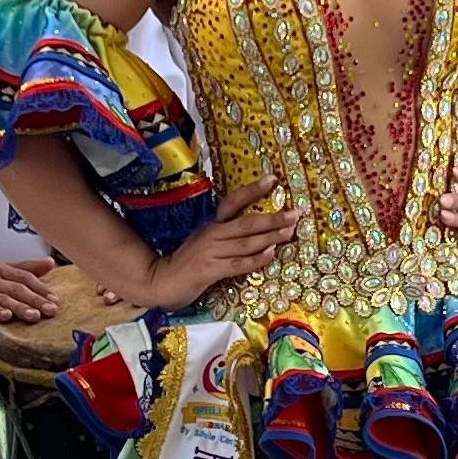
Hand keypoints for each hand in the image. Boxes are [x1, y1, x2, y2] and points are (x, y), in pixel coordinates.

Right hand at [0, 260, 60, 334]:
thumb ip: (25, 269)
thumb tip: (50, 263)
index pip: (24, 276)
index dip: (41, 288)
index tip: (55, 299)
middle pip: (15, 288)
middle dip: (35, 299)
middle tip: (51, 310)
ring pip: (1, 299)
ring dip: (19, 308)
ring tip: (34, 316)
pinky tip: (6, 316)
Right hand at [121, 177, 299, 309]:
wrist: (162, 279)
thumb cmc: (187, 261)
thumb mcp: (205, 241)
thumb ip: (226, 235)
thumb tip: (258, 232)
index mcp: (212, 225)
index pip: (234, 201)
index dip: (253, 190)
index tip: (273, 179)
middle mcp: (213, 234)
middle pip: (247, 223)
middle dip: (274, 218)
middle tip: (296, 213)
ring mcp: (211, 252)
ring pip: (247, 243)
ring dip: (271, 237)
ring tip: (290, 232)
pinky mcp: (210, 270)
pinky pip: (238, 264)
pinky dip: (256, 259)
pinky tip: (270, 254)